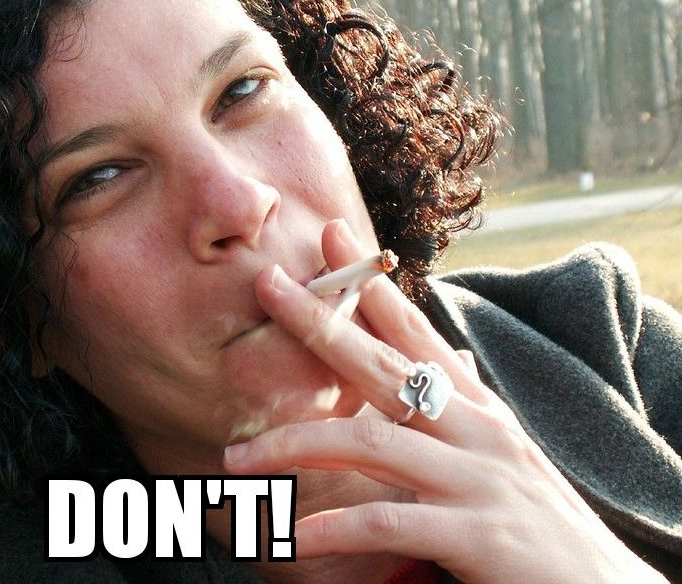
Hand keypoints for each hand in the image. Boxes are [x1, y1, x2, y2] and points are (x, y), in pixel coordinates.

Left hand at [223, 219, 666, 583]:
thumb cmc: (538, 523)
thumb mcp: (497, 454)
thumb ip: (455, 413)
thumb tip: (427, 371)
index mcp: (477, 406)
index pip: (417, 330)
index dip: (371, 284)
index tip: (331, 238)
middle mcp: (478, 429)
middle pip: (384, 364)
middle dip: (320, 323)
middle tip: (266, 285)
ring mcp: (478, 479)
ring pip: (370, 443)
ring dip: (293, 446)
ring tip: (236, 459)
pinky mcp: (478, 535)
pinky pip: (389, 521)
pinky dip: (335, 527)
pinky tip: (295, 535)